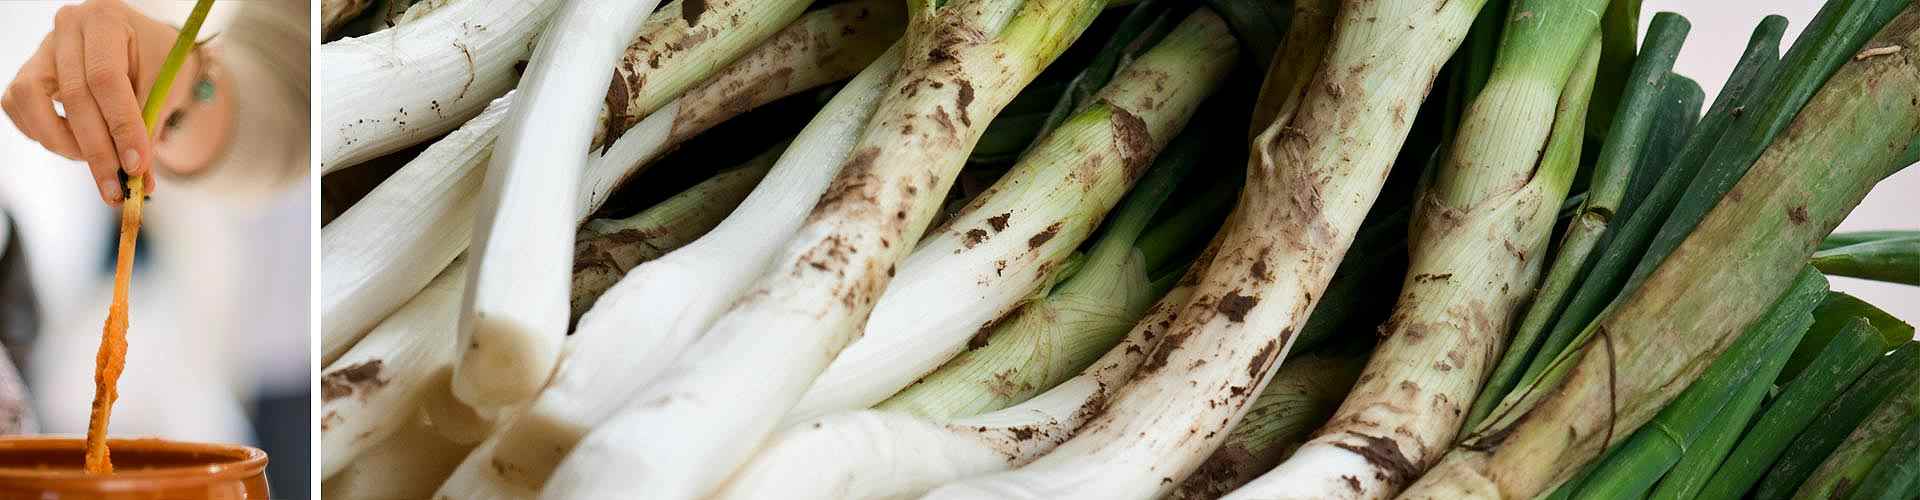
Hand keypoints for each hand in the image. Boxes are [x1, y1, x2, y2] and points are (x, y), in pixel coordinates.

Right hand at [2, 0, 201, 205]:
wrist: (147, 49)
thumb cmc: (160, 64)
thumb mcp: (167, 88)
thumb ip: (150, 129)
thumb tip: (139, 184)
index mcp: (106, 19)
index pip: (106, 79)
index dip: (120, 126)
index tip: (136, 167)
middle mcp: (68, 27)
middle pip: (73, 96)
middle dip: (98, 151)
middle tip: (118, 189)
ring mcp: (42, 48)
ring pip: (31, 102)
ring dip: (64, 142)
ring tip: (99, 160)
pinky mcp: (28, 71)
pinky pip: (19, 108)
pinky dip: (44, 134)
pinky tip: (76, 144)